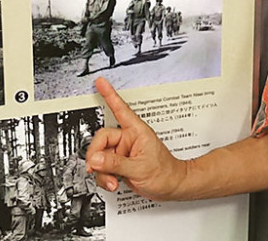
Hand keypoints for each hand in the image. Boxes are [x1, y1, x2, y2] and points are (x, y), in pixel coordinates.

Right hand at [87, 78, 187, 199]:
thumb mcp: (139, 168)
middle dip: (97, 157)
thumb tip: (95, 159)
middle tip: (97, 167)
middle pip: (101, 140)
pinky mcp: (120, 163)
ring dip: (102, 171)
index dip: (109, 95)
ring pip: (100, 156)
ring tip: (113, 180)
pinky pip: (103, 167)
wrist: (171, 185)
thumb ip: (115, 163)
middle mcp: (128, 138)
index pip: (120, 109)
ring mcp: (123, 151)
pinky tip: (114, 182)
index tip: (100, 82)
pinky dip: (104, 176)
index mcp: (136, 131)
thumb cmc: (164, 173)